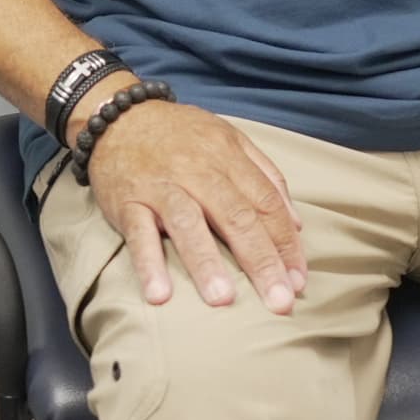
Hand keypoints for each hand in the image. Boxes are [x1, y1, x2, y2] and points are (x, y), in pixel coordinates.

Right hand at [87, 95, 308, 314]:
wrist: (120, 117)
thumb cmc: (181, 136)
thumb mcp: (229, 140)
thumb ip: (265, 176)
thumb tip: (297, 224)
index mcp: (228, 157)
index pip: (265, 203)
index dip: (285, 243)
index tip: (298, 280)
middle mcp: (198, 171)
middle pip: (236, 217)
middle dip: (261, 261)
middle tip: (279, 302)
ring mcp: (161, 186)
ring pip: (188, 224)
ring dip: (206, 263)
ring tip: (223, 300)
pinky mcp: (128, 201)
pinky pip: (139, 234)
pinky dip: (149, 264)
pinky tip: (160, 295)